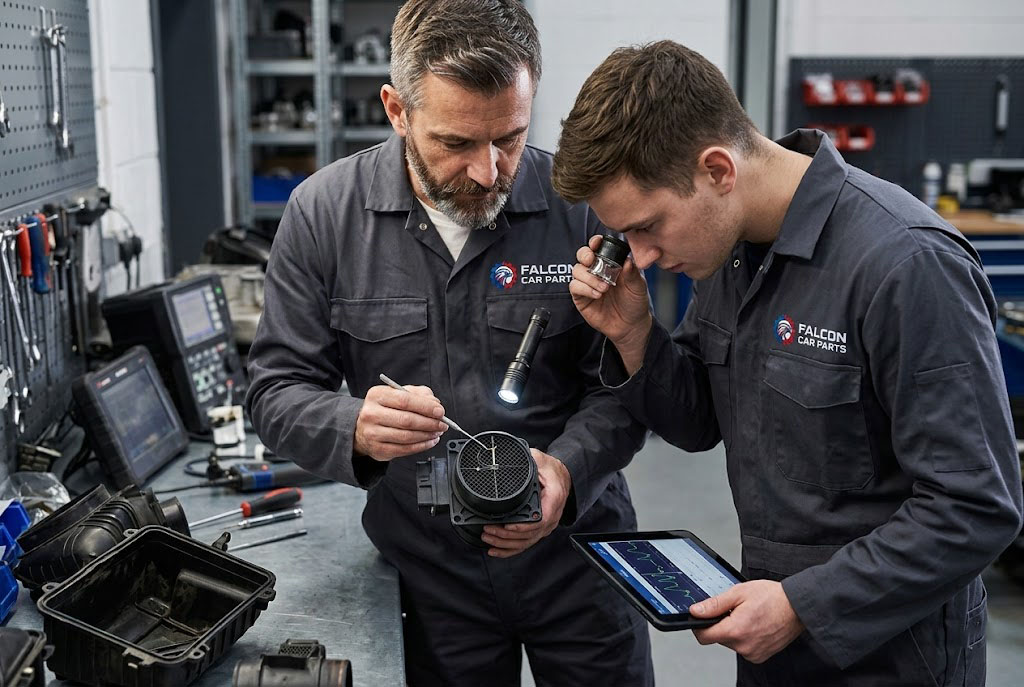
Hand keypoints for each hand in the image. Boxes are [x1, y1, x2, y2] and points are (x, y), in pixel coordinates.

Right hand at [354, 384, 446, 460]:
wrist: (362, 428)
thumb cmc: (384, 409)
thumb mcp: (398, 394)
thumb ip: (418, 394)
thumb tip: (435, 403)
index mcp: (377, 395)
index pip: (405, 400)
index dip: (425, 406)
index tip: (440, 411)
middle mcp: (372, 414)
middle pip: (407, 419)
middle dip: (430, 423)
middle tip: (442, 424)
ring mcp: (373, 433)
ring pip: (407, 436)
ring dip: (427, 435)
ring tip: (437, 432)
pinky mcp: (378, 449)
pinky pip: (404, 449)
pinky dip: (421, 446)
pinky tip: (429, 441)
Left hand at [480, 449, 570, 558]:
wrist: (563, 476)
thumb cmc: (551, 469)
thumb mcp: (539, 459)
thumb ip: (527, 460)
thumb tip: (507, 460)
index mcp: (553, 499)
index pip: (540, 520)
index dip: (522, 526)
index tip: (507, 525)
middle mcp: (551, 516)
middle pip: (530, 535)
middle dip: (506, 536)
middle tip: (489, 530)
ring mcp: (546, 525)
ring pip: (526, 542)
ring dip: (505, 544)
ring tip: (489, 538)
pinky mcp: (540, 529)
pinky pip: (526, 544)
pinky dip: (511, 550)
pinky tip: (497, 550)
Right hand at [569, 235, 652, 373]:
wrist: (631, 325)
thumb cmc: (634, 302)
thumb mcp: (638, 286)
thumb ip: (632, 273)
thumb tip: (627, 260)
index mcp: (609, 263)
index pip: (597, 247)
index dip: (595, 242)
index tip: (597, 243)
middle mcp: (596, 271)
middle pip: (582, 255)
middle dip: (584, 254)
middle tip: (591, 260)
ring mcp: (587, 284)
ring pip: (576, 270)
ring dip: (589, 277)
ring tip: (604, 287)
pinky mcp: (581, 297)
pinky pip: (575, 287)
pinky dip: (585, 288)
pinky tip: (597, 295)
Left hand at [690, 580, 804, 663]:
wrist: (797, 607)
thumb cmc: (772, 597)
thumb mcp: (738, 593)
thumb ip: (714, 604)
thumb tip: (696, 611)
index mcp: (735, 630)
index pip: (704, 636)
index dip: (699, 625)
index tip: (702, 617)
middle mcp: (744, 646)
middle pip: (718, 638)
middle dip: (721, 624)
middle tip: (735, 610)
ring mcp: (753, 653)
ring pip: (731, 643)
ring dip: (734, 631)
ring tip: (748, 616)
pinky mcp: (760, 656)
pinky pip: (743, 648)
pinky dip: (745, 637)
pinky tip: (755, 625)